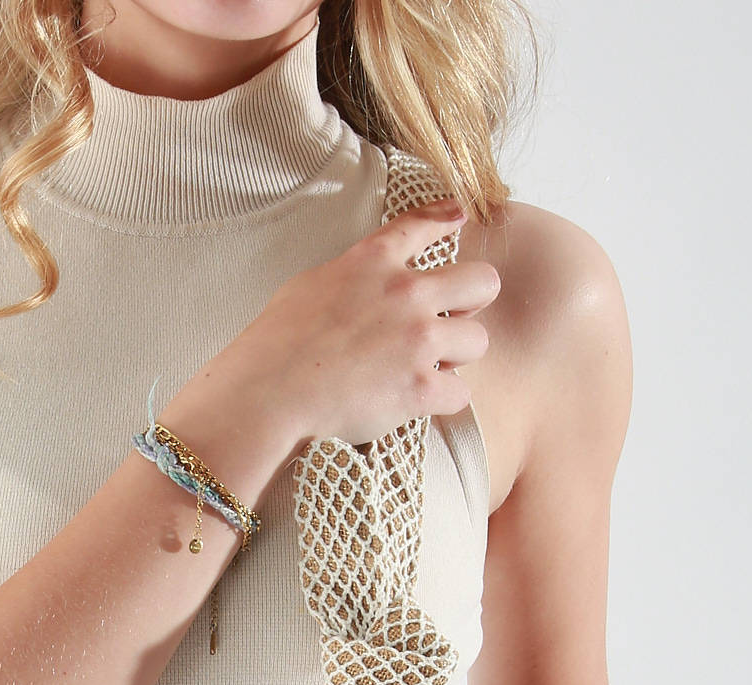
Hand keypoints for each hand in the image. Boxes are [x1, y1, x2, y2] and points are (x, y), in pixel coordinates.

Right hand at [223, 202, 500, 450]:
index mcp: (373, 261)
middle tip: (451, 322)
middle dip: (473, 302)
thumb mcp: (308, 286)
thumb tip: (360, 287)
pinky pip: (460, 393)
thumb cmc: (275, 347)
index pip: (422, 224)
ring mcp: (417, 339)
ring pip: (477, 341)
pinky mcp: (420, 387)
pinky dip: (442, 400)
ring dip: (456, 357)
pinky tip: (418, 402)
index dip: (446, 218)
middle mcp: (405, 293)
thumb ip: (348, 278)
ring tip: (427, 369)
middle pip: (482, 281)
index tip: (459, 216)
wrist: (269, 393)